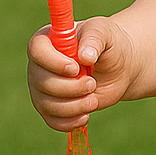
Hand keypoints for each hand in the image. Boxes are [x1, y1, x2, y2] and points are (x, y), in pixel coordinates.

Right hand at [27, 16, 135, 131]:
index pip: (37, 51)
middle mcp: (39, 65)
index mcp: (47, 41)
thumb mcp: (104, 32)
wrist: (118, 66)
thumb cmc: (108, 43)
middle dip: (70, 87)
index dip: (54, 63)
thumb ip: (94, 39)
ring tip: (93, 98)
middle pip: (42, 82)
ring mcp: (43, 88)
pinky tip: (85, 116)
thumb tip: (85, 56)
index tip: (76, 68)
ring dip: (74, 105)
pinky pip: (52, 120)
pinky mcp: (52, 107)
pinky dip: (69, 122)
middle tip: (92, 83)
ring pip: (47, 104)